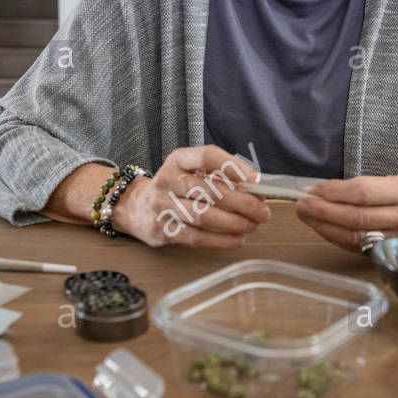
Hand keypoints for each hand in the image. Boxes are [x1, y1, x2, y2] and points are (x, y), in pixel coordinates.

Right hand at [111, 145, 269, 247]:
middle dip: (241, 201)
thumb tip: (255, 189)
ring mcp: (162, 206)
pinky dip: (220, 240)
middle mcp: (167, 180)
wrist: (135, 207)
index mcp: (178, 160)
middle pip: (209, 189)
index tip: (256, 180)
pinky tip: (238, 240)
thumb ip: (218, 176)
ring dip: (234, 223)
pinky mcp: (162, 230)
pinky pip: (195, 237)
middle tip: (262, 210)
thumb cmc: (174, 188)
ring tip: (253, 226)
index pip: (207, 157)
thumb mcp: (189, 172)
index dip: (234, 167)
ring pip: (203, 215)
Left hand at [294, 175, 397, 253]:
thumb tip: (320, 191)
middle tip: (302, 204)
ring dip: (324, 225)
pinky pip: (356, 246)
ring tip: (306, 215)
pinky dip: (334, 236)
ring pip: (354, 235)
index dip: (334, 192)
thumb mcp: (391, 181)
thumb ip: (359, 187)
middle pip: (356, 217)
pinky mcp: (389, 253)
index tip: (313, 189)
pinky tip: (320, 227)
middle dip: (323, 211)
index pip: (363, 192)